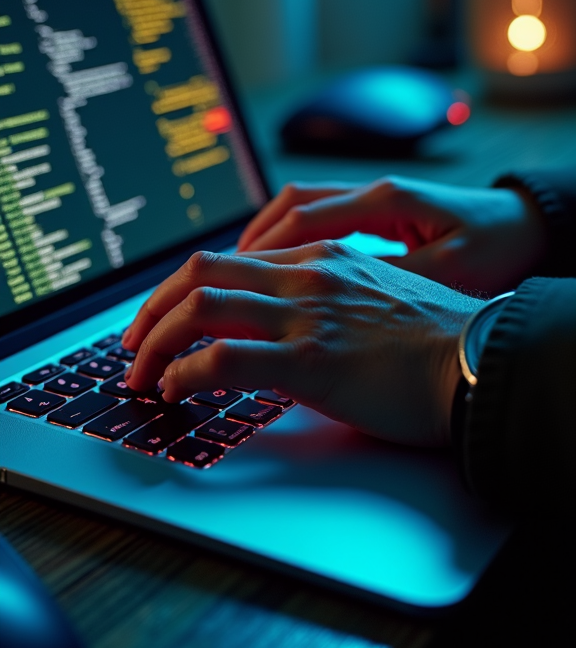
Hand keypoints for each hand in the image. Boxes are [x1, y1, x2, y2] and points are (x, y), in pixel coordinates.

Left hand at [123, 242, 481, 446]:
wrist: (476, 360)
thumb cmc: (432, 340)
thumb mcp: (372, 296)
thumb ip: (324, 298)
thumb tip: (284, 328)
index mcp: (321, 256)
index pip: (229, 259)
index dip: (183, 289)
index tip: (165, 318)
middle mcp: (305, 274)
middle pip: (199, 271)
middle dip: (152, 308)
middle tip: (134, 343)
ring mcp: (304, 314)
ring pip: (198, 306)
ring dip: (156, 342)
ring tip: (143, 374)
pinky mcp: (308, 359)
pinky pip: (222, 358)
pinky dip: (185, 374)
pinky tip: (177, 392)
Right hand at [237, 177, 546, 293]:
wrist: (524, 227)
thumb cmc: (494, 247)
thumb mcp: (445, 273)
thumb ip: (390, 283)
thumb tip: (333, 304)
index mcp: (386, 201)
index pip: (304, 216)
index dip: (262, 247)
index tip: (227, 278)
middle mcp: (372, 193)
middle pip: (290, 206)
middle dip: (247, 240)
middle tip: (212, 279)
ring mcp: (372, 200)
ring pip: (299, 210)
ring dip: (263, 240)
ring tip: (231, 275)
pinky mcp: (376, 216)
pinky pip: (318, 222)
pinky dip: (288, 243)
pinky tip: (275, 272)